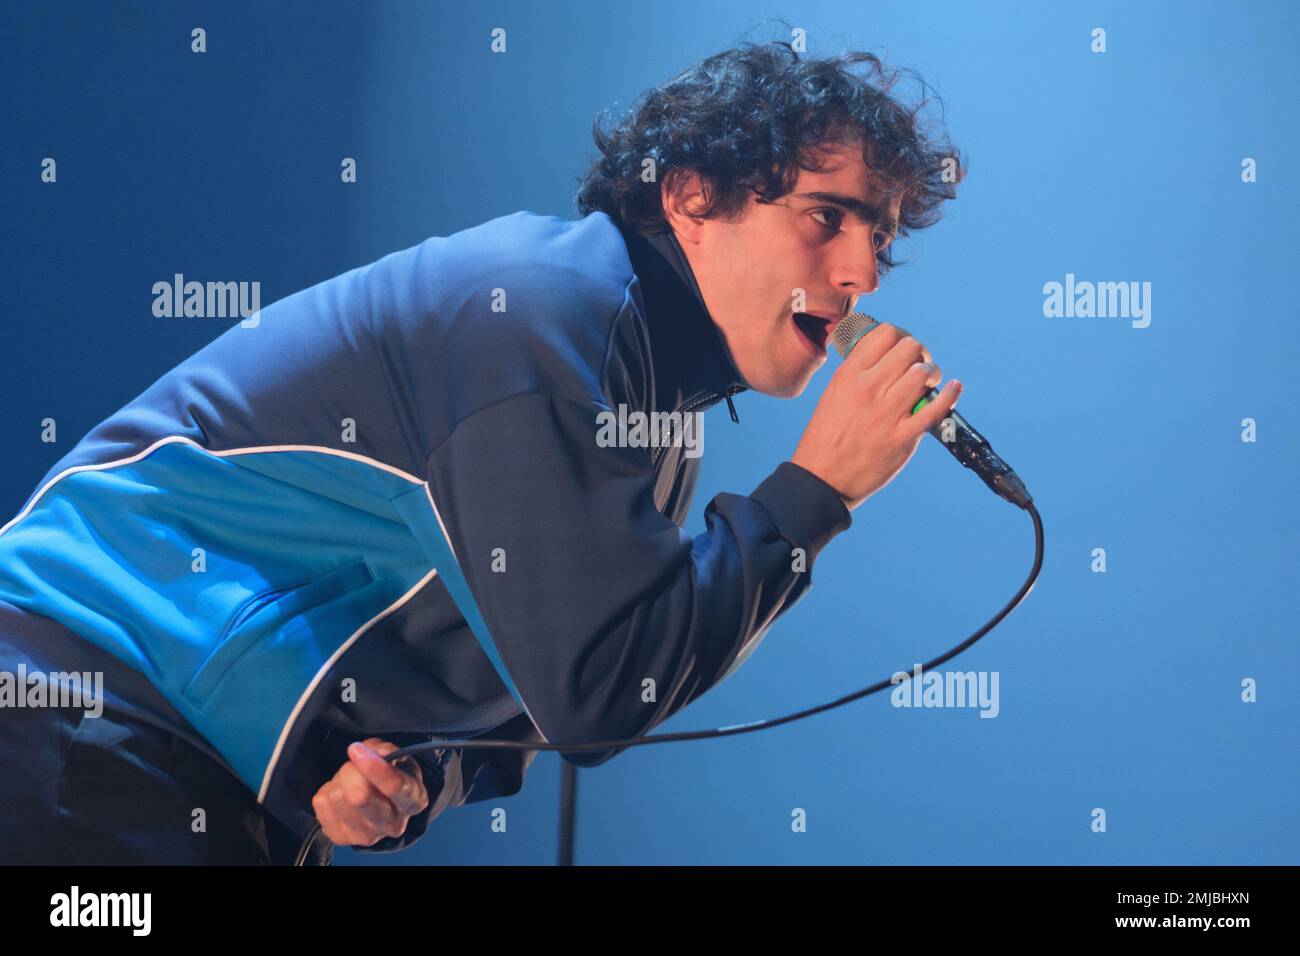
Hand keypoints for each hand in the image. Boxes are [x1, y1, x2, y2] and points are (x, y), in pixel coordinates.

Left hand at [310, 737, 428, 846]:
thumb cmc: (393, 775)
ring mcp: (366, 835)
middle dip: (351, 771)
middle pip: (360, 797)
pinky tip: (341, 792)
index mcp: (413, 801)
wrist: (384, 803)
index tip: (356, 749)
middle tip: (354, 762)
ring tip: (351, 779)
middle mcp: (392, 824)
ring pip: (337, 797)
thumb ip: (386, 751)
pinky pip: (321, 804)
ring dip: (340, 779)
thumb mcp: (398, 757)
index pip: (394, 787)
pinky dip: (328, 790)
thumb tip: (374, 752)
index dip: (373, 767)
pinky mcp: (341, 838)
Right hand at [791, 322, 961, 510]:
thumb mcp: (833, 394)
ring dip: (931, 374)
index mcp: (848, 376)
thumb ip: (857, 373)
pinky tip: (954, 388)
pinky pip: (936, 408)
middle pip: (909, 349)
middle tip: (920, 366)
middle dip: (919, 354)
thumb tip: (886, 357)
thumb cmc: (826, 438)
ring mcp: (886, 414)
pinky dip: (950, 395)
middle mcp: (867, 389)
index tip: (904, 350)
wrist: (822, 480)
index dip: (902, 337)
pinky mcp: (903, 438)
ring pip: (923, 373)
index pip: (886, 334)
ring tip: (928, 383)